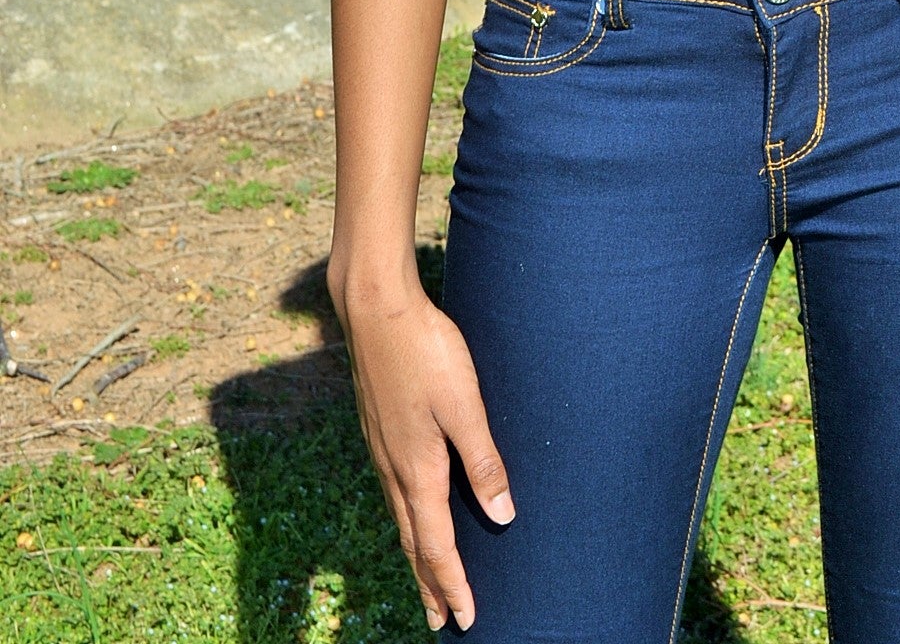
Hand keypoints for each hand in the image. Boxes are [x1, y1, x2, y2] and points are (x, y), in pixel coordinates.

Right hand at [332, 275, 512, 630]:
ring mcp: (381, 448)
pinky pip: (392, 491)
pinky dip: (405, 519)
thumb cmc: (426, 351)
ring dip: (415, 554)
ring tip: (426, 577)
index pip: (436, 545)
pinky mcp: (378, 429)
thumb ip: (484, 461)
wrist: (375, 309)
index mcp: (417, 470)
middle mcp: (393, 468)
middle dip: (429, 583)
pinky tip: (410, 509)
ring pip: (399, 517)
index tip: (467, 620)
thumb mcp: (465, 405)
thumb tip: (502, 516)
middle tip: (440, 620)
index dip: (453, 584)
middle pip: (412, 541)